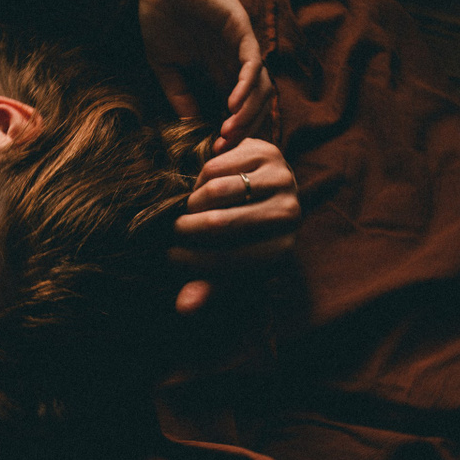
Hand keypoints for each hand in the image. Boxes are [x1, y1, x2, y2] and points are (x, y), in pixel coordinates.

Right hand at [138, 0, 273, 152]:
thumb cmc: (160, 13)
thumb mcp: (165, 63)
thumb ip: (178, 93)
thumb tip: (189, 125)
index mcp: (219, 70)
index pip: (237, 109)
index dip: (230, 133)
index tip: (213, 151)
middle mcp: (236, 62)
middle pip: (257, 104)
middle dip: (243, 130)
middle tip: (223, 148)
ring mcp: (242, 46)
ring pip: (262, 88)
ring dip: (248, 114)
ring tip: (228, 132)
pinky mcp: (241, 29)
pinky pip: (254, 63)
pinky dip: (247, 87)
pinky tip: (232, 106)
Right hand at [167, 138, 299, 314]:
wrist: (272, 192)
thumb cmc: (248, 239)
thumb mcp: (233, 267)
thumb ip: (209, 286)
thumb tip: (183, 308)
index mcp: (282, 249)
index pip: (227, 260)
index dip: (191, 260)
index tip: (170, 256)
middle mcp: (289, 214)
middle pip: (219, 224)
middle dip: (186, 229)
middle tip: (174, 231)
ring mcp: (282, 179)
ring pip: (215, 191)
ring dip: (192, 202)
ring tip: (190, 211)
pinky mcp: (269, 152)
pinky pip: (216, 166)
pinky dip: (201, 179)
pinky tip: (204, 188)